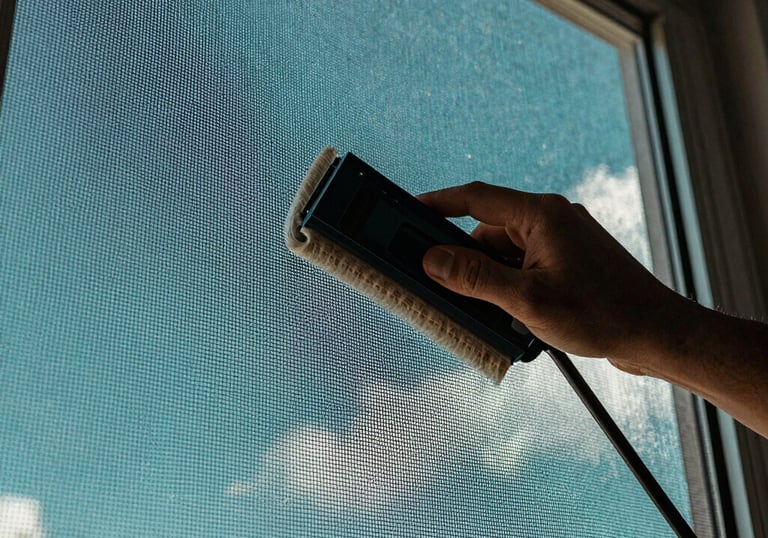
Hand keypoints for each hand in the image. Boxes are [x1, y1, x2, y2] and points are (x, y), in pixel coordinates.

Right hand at [418, 182, 690, 371]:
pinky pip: (524, 265)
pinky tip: (513, 315)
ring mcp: (561, 241)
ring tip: (493, 313)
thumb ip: (476, 278)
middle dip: (464, 259)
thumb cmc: (602, 314)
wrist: (658, 334)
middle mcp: (550, 220)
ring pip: (504, 252)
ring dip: (489, 278)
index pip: (475, 198)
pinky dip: (509, 285)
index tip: (408, 209)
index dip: (438, 202)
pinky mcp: (568, 261)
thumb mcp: (527, 300)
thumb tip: (434, 260)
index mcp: (541, 215)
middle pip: (486, 231)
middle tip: (441, 285)